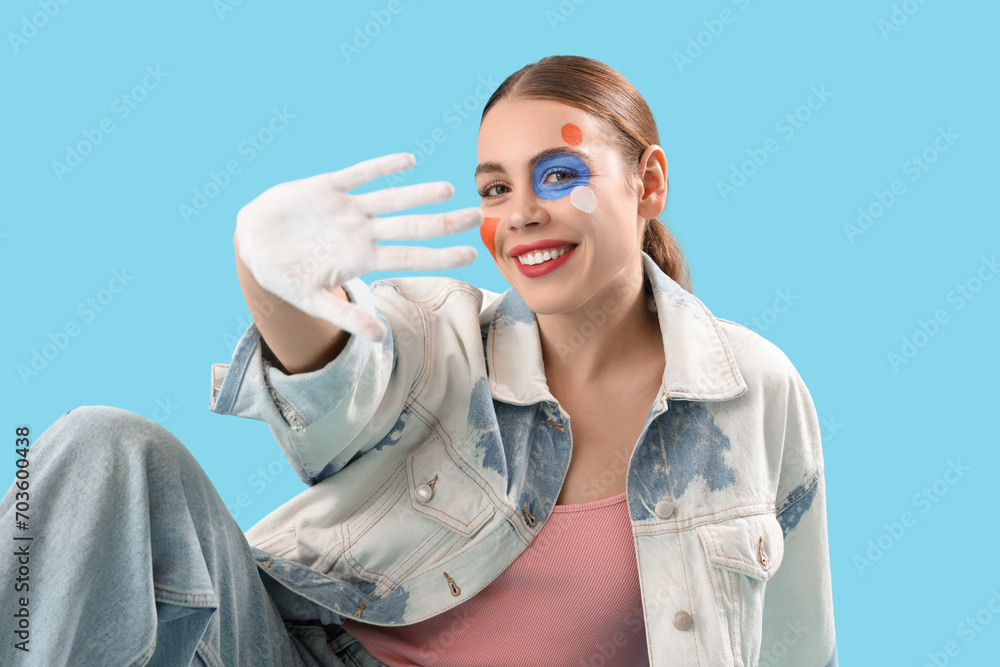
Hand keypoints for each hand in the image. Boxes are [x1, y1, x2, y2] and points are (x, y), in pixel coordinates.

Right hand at [234, 152, 481, 341]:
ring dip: (419, 194)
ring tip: (448, 189)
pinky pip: (358, 174)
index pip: (410, 258)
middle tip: (477, 215)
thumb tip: (380, 338)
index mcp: (362, 259)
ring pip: (391, 199)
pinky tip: (408, 160)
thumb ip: (345, 316)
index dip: (441, 256)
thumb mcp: (313, 301)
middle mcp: (362, 232)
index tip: (472, 255)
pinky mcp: (326, 187)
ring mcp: (347, 209)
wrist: (252, 244)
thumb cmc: (286, 274)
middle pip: (411, 226)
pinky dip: (382, 167)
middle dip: (443, 222)